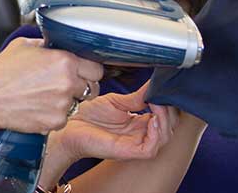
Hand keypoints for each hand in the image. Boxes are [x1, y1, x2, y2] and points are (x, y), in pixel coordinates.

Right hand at [0, 37, 104, 133]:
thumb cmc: (1, 73)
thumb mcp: (24, 46)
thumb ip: (46, 45)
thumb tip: (56, 44)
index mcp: (64, 60)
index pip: (96, 67)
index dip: (89, 69)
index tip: (82, 71)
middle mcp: (67, 82)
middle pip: (93, 87)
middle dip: (82, 86)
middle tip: (66, 85)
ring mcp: (62, 104)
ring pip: (78, 104)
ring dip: (68, 101)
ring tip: (46, 95)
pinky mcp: (55, 121)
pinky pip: (64, 118)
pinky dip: (55, 115)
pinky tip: (39, 107)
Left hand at [58, 82, 176, 160]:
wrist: (68, 125)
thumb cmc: (87, 115)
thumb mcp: (117, 101)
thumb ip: (137, 97)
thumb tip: (154, 85)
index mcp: (138, 124)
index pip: (164, 117)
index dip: (168, 105)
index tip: (164, 89)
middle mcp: (139, 135)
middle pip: (168, 128)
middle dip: (169, 110)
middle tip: (160, 96)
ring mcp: (134, 144)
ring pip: (163, 138)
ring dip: (165, 119)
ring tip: (156, 104)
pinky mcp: (127, 152)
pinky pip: (150, 148)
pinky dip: (155, 134)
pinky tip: (151, 119)